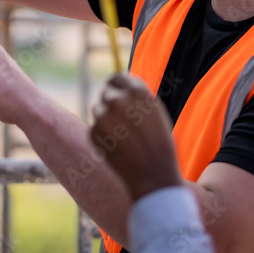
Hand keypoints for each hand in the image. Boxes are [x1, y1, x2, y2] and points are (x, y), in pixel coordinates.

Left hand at [90, 73, 182, 202]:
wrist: (153, 174)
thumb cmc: (160, 144)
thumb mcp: (155, 112)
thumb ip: (137, 97)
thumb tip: (121, 88)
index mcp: (137, 91)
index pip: (117, 78)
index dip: (115, 85)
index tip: (115, 92)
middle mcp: (118, 99)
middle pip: (106, 94)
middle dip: (111, 105)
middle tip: (122, 124)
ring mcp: (104, 115)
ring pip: (97, 110)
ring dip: (105, 120)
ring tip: (123, 138)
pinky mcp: (94, 132)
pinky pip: (94, 128)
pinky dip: (102, 136)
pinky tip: (117, 148)